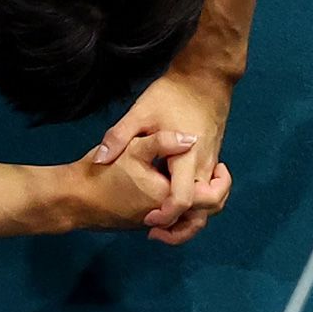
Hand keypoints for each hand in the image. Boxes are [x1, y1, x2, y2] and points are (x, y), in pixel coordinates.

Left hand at [94, 72, 234, 240]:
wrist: (206, 79)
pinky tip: (171, 203)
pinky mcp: (212, 162)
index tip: (148, 220)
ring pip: (210, 205)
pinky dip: (195, 206)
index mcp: (187, 156)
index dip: (167, 216)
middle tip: (154, 232)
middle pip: (204, 211)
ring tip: (162, 224)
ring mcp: (211, 165)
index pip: (183, 199)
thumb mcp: (141, 111)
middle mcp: (204, 166)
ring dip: (191, 219)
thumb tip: (100, 159)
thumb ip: (119, 136)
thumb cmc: (173, 93)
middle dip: (183, 229)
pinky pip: (208, 193)